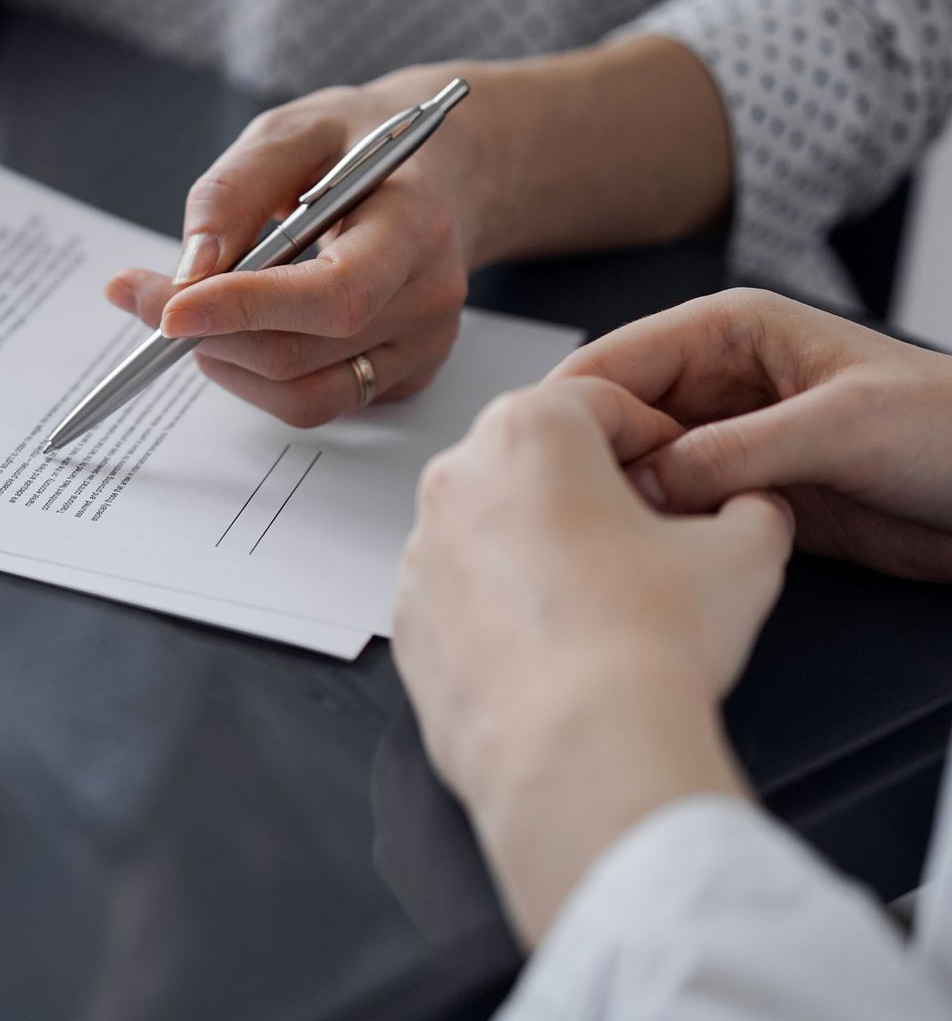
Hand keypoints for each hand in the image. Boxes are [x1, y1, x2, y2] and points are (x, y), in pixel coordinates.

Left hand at [105, 67, 484, 426]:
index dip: (244, 309)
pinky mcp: (405, 376)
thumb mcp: (292, 131)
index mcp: (414, 224)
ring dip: (228, 362)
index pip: (333, 293)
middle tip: (145, 298)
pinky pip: (317, 403)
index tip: (166, 310)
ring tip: (199, 313)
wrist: (441, 171)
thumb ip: (234, 191)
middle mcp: (429, 295)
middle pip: (300, 351)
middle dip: (208, 333)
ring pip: (302, 395)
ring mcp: (423, 346)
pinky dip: (259, 378)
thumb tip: (191, 269)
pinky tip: (247, 328)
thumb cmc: (358, 144)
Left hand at [393, 377, 795, 941]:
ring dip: (542, 545)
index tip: (678, 472)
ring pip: (493, 525)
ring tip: (605, 599)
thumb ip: (748, 510)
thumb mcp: (744, 553)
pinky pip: (463, 592)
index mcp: (526, 432)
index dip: (655, 436)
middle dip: (592, 486)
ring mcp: (420, 553)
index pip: (601, 402)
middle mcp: (456, 480)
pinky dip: (503, 605)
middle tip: (649, 535)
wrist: (580, 754)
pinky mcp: (408, 621)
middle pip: (535, 459)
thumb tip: (748, 512)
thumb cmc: (646, 647)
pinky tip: (557, 643)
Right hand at [556, 288, 951, 580]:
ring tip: (601, 535)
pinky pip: (677, 513)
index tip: (536, 454)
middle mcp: (719, 384)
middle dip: (589, 459)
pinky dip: (658, 532)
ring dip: (622, 501)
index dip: (570, 404)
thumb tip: (646, 478)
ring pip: (639, 470)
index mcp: (732, 333)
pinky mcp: (746, 496)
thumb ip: (734, 451)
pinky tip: (647, 552)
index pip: (615, 358)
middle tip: (565, 507)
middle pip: (615, 418)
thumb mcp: (838, 427)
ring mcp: (730, 443)